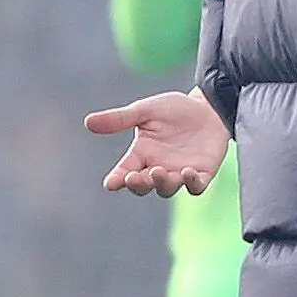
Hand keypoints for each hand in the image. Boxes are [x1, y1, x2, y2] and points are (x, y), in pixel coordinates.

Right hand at [85, 89, 229, 195]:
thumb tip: (88, 122)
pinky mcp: (201, 174)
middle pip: (143, 186)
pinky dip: (191, 183)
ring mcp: (179, 174)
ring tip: (159, 171)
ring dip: (162, 183)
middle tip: (135, 176)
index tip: (111, 183)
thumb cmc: (174, 110)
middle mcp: (158, 168)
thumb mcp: (145, 111)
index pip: (124, 172)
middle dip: (138, 184)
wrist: (208, 107)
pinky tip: (187, 172)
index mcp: (141, 155)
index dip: (117, 180)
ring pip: (167, 189)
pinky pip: (195, 187)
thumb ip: (120, 119)